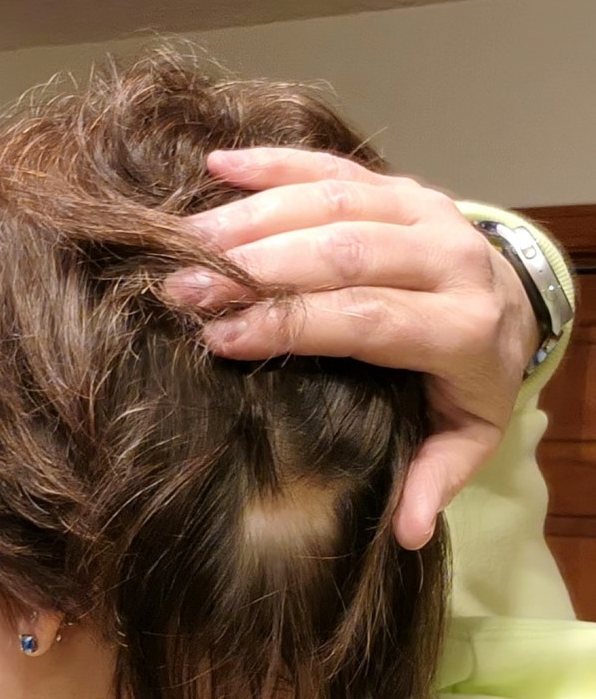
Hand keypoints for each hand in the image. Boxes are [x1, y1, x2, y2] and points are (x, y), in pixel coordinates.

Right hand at [166, 147, 538, 549]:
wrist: (515, 307)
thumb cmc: (475, 380)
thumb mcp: (468, 438)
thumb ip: (438, 479)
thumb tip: (407, 534)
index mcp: (463, 328)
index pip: (367, 318)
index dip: (291, 324)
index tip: (221, 338)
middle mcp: (450, 258)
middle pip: (345, 251)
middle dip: (257, 268)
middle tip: (183, 287)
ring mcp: (427, 211)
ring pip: (335, 200)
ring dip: (254, 217)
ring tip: (186, 242)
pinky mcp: (404, 185)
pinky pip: (337, 164)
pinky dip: (276, 165)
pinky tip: (219, 167)